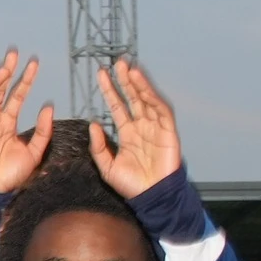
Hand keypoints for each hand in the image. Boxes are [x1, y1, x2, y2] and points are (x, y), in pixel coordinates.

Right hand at [0, 48, 48, 193]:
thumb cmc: (11, 175)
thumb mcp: (35, 150)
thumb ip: (43, 130)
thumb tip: (48, 106)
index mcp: (7, 124)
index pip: (16, 96)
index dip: (25, 80)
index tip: (34, 64)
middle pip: (0, 90)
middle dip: (8, 71)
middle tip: (15, 53)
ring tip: (7, 66)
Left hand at [93, 60, 185, 197]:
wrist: (151, 196)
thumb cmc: (131, 184)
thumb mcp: (107, 167)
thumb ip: (99, 147)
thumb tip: (93, 125)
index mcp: (128, 133)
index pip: (117, 106)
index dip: (110, 90)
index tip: (100, 75)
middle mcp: (142, 126)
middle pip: (132, 98)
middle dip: (124, 81)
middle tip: (116, 64)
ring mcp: (155, 127)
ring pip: (147, 100)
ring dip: (139, 85)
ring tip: (129, 70)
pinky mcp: (168, 131)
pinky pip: (161, 111)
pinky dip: (153, 98)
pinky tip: (143, 88)